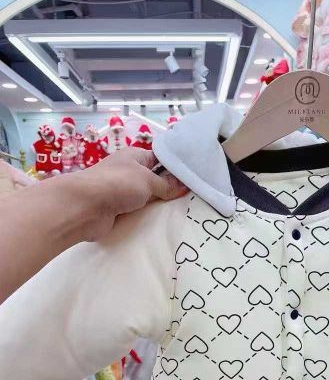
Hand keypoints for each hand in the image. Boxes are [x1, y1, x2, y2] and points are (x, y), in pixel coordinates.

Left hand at [66, 147, 187, 241]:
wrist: (85, 207)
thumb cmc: (116, 184)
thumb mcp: (147, 180)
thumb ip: (166, 184)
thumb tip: (184, 185)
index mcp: (135, 156)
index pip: (160, 158)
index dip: (175, 167)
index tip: (193, 178)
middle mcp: (129, 172)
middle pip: (155, 179)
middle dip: (169, 189)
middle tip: (191, 198)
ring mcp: (122, 192)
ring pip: (147, 198)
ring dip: (158, 205)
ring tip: (181, 211)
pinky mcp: (118, 210)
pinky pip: (138, 212)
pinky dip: (147, 216)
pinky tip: (162, 222)